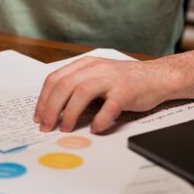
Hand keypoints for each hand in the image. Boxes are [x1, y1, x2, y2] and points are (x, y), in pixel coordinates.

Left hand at [34, 56, 165, 133]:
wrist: (156, 76)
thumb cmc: (124, 80)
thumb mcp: (97, 76)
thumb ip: (78, 85)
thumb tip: (54, 109)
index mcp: (85, 64)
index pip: (55, 78)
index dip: (43, 98)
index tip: (38, 116)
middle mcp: (96, 68)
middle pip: (64, 85)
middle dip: (51, 108)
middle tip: (46, 126)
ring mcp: (111, 78)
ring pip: (82, 93)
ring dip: (70, 113)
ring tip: (65, 128)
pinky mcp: (126, 91)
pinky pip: (109, 106)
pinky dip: (100, 119)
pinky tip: (95, 128)